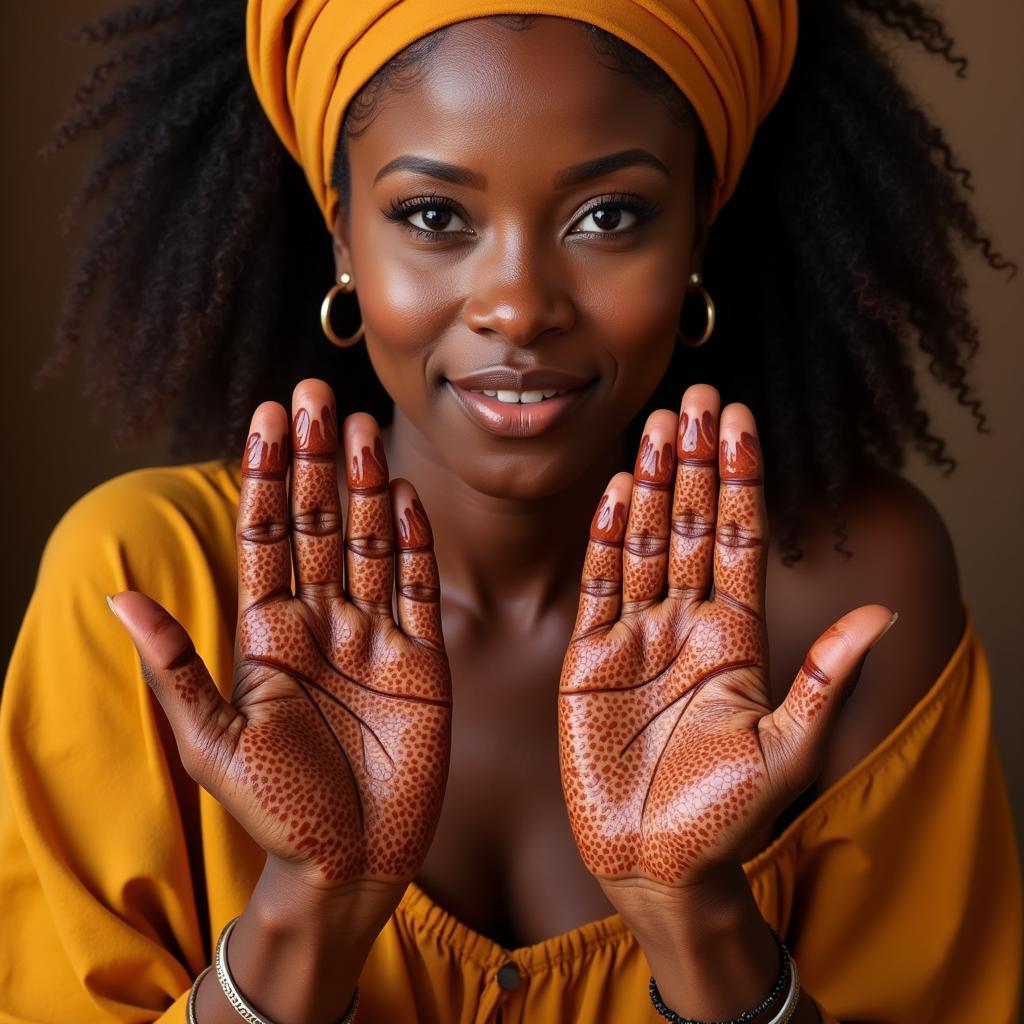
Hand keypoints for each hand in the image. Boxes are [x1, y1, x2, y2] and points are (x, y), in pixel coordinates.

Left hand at [109, 379, 450, 898]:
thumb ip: (176, 666)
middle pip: (317, 525)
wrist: (350, 867)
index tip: (267, 418)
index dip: (265, 476)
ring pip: (371, 543)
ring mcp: (376, 637)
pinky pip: (420, 588)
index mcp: (267, 635)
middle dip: (314, 460)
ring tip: (358, 426)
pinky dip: (416, 543)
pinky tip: (406, 497)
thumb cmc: (277, 813)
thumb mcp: (215, 744)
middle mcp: (322, 623)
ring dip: (365, 485)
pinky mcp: (423, 659)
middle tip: (313, 395)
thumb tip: (117, 594)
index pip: (264, 537)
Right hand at [559, 384, 894, 899]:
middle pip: (694, 527)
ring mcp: (637, 636)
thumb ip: (825, 677)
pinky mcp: (591, 657)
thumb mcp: (788, 749)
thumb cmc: (726, 817)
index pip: (744, 541)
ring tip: (660, 427)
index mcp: (738, 638)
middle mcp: (688, 624)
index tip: (742, 421)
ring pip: (647, 543)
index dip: (744, 480)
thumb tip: (882, 613)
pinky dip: (607, 539)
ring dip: (655, 485)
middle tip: (697, 398)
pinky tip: (620, 493)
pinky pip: (600, 586)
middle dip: (698, 462)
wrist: (655, 864)